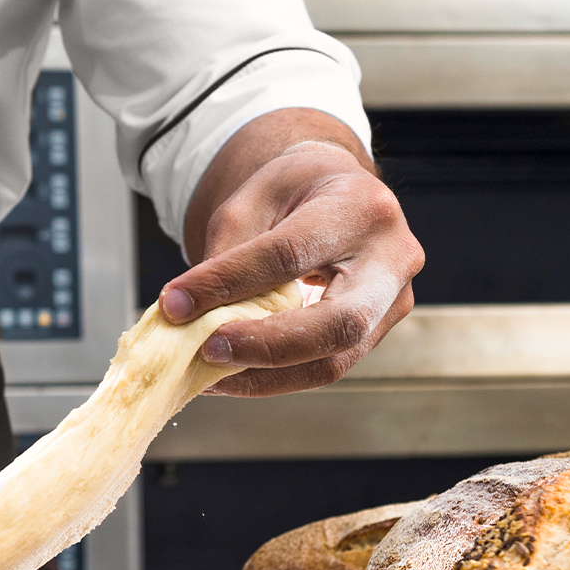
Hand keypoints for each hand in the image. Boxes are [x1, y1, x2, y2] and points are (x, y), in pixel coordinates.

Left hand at [158, 110, 423, 396]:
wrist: (335, 193)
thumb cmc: (293, 193)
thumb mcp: (251, 201)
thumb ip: (226, 253)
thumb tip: (186, 313)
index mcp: (360, 208)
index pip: (289, 254)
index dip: (227, 283)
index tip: (174, 304)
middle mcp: (393, 257)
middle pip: (338, 322)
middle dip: (266, 346)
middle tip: (206, 352)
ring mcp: (395, 300)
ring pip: (335, 359)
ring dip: (266, 375)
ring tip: (210, 375)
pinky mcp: (379, 330)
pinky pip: (327, 365)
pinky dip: (275, 377)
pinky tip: (232, 374)